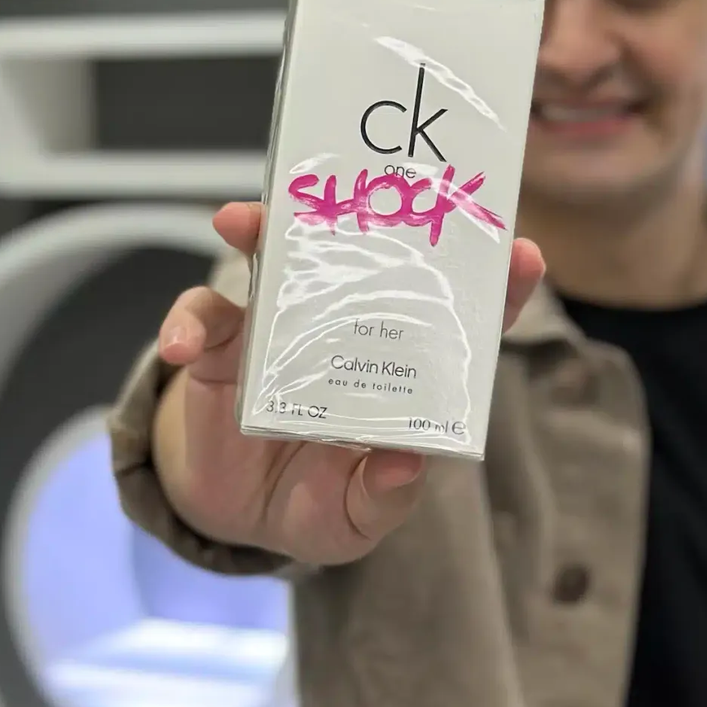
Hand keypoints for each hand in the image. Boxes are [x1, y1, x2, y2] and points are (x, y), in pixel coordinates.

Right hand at [151, 201, 544, 566]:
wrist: (242, 514)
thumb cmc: (322, 502)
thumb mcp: (358, 514)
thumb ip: (385, 496)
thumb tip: (406, 465)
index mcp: (399, 365)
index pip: (457, 316)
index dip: (495, 286)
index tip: (525, 254)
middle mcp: (348, 328)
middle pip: (367, 260)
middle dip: (369, 218)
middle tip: (368, 191)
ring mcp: (283, 327)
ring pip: (275, 263)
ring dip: (260, 233)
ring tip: (241, 223)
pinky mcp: (223, 347)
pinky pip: (201, 321)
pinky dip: (187, 326)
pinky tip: (182, 347)